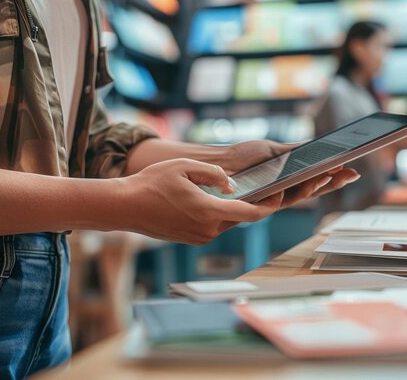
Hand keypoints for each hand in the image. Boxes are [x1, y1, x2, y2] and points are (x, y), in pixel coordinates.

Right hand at [119, 159, 282, 244]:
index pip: (252, 213)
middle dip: (256, 204)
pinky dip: (221, 214)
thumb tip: (233, 185)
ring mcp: (200, 237)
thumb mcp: (185, 167)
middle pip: (242, 217)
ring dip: (237, 209)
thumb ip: (214, 174)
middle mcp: (208, 230)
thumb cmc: (152, 183)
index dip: (271, 204)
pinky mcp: (192, 239)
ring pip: (228, 222)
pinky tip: (219, 200)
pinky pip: (215, 226)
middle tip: (269, 188)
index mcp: (209, 212)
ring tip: (245, 191)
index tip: (281, 194)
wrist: (125, 206)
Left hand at [223, 140, 360, 208]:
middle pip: (316, 189)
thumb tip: (318, 147)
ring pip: (306, 194)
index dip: (334, 175)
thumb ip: (296, 151)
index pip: (316, 178)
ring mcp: (277, 197)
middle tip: (354, 173)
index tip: (350, 166)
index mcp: (290, 177)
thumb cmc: (243, 157)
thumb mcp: (274, 150)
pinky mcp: (267, 202)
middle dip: (336, 182)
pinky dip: (306, 188)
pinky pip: (290, 196)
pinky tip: (317, 177)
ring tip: (339, 174)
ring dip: (324, 185)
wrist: (219, 164)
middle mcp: (286, 190)